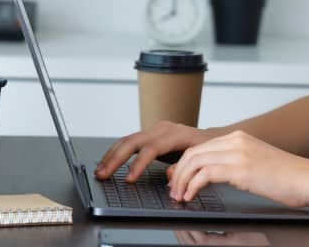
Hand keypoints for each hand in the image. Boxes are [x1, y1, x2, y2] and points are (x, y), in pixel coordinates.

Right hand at [94, 121, 210, 181]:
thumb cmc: (205, 149)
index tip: (128, 179)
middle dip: (116, 159)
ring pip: (127, 140)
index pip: (151, 148)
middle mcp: (162, 129)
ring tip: (100, 171)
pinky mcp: (148, 134)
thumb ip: (185, 168)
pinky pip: (128, 141)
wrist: (208, 137)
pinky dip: (116, 152)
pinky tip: (107, 163)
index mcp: (175, 135)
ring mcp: (154, 130)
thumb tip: (170, 177)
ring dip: (111, 156)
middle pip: (133, 141)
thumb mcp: (199, 159)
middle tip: (103, 175)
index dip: (138, 164)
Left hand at [168, 130, 308, 207]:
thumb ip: (234, 164)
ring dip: (182, 180)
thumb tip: (210, 175)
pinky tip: (191, 196)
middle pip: (193, 152)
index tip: (177, 179)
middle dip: (178, 172)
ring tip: (180, 196)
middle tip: (174, 189)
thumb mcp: (256, 164)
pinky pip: (205, 174)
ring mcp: (238, 153)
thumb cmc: (287, 177)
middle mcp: (236, 140)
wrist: (308, 178)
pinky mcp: (240, 168)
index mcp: (239, 137)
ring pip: (194, 161)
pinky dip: (192, 186)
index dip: (183, 164)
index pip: (200, 146)